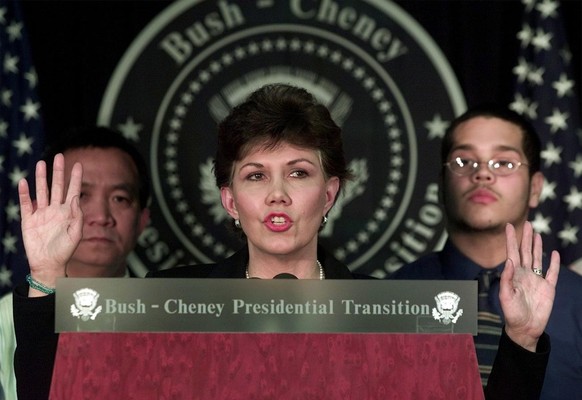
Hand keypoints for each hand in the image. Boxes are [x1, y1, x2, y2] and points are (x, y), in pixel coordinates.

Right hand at [18, 154, 82, 295]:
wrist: (48, 264)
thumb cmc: (65, 250)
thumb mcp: (76, 233)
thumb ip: (77, 216)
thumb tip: (74, 199)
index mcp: (68, 212)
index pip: (73, 190)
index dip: (75, 177)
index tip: (78, 164)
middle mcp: (55, 209)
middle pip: (56, 186)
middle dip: (57, 172)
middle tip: (58, 156)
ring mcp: (41, 213)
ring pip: (41, 191)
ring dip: (40, 178)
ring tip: (41, 163)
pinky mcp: (29, 220)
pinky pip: (26, 204)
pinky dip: (24, 193)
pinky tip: (24, 182)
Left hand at [500, 221, 559, 350]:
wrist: (525, 328)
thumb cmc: (512, 313)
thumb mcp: (506, 296)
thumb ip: (506, 279)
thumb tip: (509, 261)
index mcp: (513, 275)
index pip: (512, 253)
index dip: (511, 239)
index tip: (508, 226)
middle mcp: (524, 274)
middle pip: (525, 252)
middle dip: (526, 238)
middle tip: (527, 223)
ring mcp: (537, 280)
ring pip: (537, 258)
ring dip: (537, 246)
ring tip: (536, 234)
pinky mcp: (548, 288)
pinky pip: (552, 273)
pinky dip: (554, 263)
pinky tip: (554, 253)